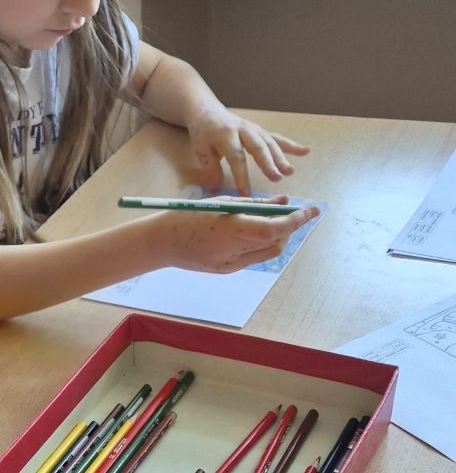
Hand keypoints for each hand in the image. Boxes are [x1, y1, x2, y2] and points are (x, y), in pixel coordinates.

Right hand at [150, 202, 319, 273]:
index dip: (297, 220)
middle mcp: (234, 250)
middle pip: (277, 241)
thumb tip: (283, 202)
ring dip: (278, 236)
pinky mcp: (227, 270)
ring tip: (274, 220)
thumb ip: (254, 205)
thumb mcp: (222, 204)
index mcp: (232, 229)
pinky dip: (260, 244)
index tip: (311, 211)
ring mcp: (231, 264)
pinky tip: (251, 233)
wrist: (160, 243)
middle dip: (290, 226)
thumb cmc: (188, 216)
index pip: (276, 228)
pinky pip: (253, 257)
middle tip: (293, 211)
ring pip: (269, 252)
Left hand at [186, 105, 309, 196]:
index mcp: (225, 134)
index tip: (246, 193)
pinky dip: (291, 145)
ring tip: (289, 172)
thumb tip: (215, 188)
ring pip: (269, 143)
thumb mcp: (201, 150)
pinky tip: (305, 151)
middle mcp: (243, 129)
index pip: (236, 157)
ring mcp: (254, 129)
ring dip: (281, 157)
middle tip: (276, 178)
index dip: (242, 175)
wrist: (208, 112)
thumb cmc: (204, 134)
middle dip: (268, 163)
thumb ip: (210, 168)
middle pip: (258, 147)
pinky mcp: (260, 131)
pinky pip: (277, 138)